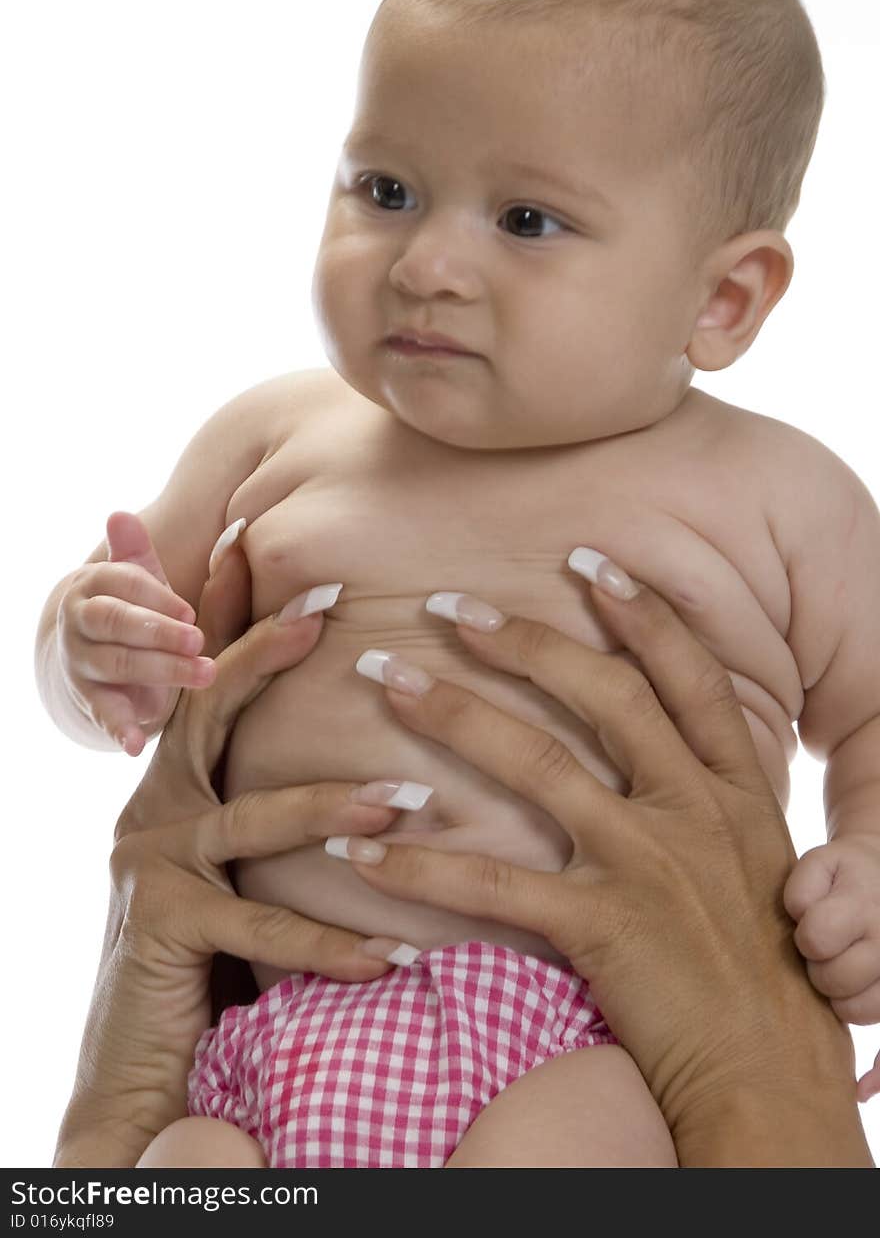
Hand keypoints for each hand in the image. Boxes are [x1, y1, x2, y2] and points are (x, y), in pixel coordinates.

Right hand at [55, 511, 211, 755]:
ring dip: (161, 671)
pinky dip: (118, 729)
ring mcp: (80, 661)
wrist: (93, 653)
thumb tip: (119, 514)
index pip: (122, 583)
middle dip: (158, 632)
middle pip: (116, 624)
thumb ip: (135, 551)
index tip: (191, 611)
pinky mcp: (89, 698)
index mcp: (94, 585)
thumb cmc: (131, 606)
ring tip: (205, 675)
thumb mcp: (136, 578)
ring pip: (117, 664)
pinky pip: (102, 713)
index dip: (157, 597)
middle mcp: (80, 621)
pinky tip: (135, 744)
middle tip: (200, 640)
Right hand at [56, 545, 398, 1167]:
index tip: (295, 567)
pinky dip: (329, 943)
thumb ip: (278, 814)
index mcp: (180, 785)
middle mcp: (156, 808)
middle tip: (331, 608)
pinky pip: (260, 925)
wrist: (138, 1073)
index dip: (243, 619)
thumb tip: (381, 772)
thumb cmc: (214, 965)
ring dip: (335, 806)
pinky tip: (390, 956)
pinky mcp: (160, 924)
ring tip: (409, 799)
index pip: (213, 686)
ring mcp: (152, 862)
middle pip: (212, 711)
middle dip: (267, 651)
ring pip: (253, 817)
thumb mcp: (245, 871)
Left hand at [333, 562, 869, 1164]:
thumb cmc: (770, 974)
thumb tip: (671, 749)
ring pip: (537, 766)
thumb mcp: (762, 865)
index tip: (590, 563)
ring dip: (455, 714)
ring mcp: (647, 865)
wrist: (773, 1075)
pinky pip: (496, 886)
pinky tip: (362, 856)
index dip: (642, 615)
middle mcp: (693, 810)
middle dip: (524, 640)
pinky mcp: (604, 929)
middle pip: (601, 698)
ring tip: (388, 678)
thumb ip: (713, 801)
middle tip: (451, 604)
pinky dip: (424, 871)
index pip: (689, 679)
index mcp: (736, 790)